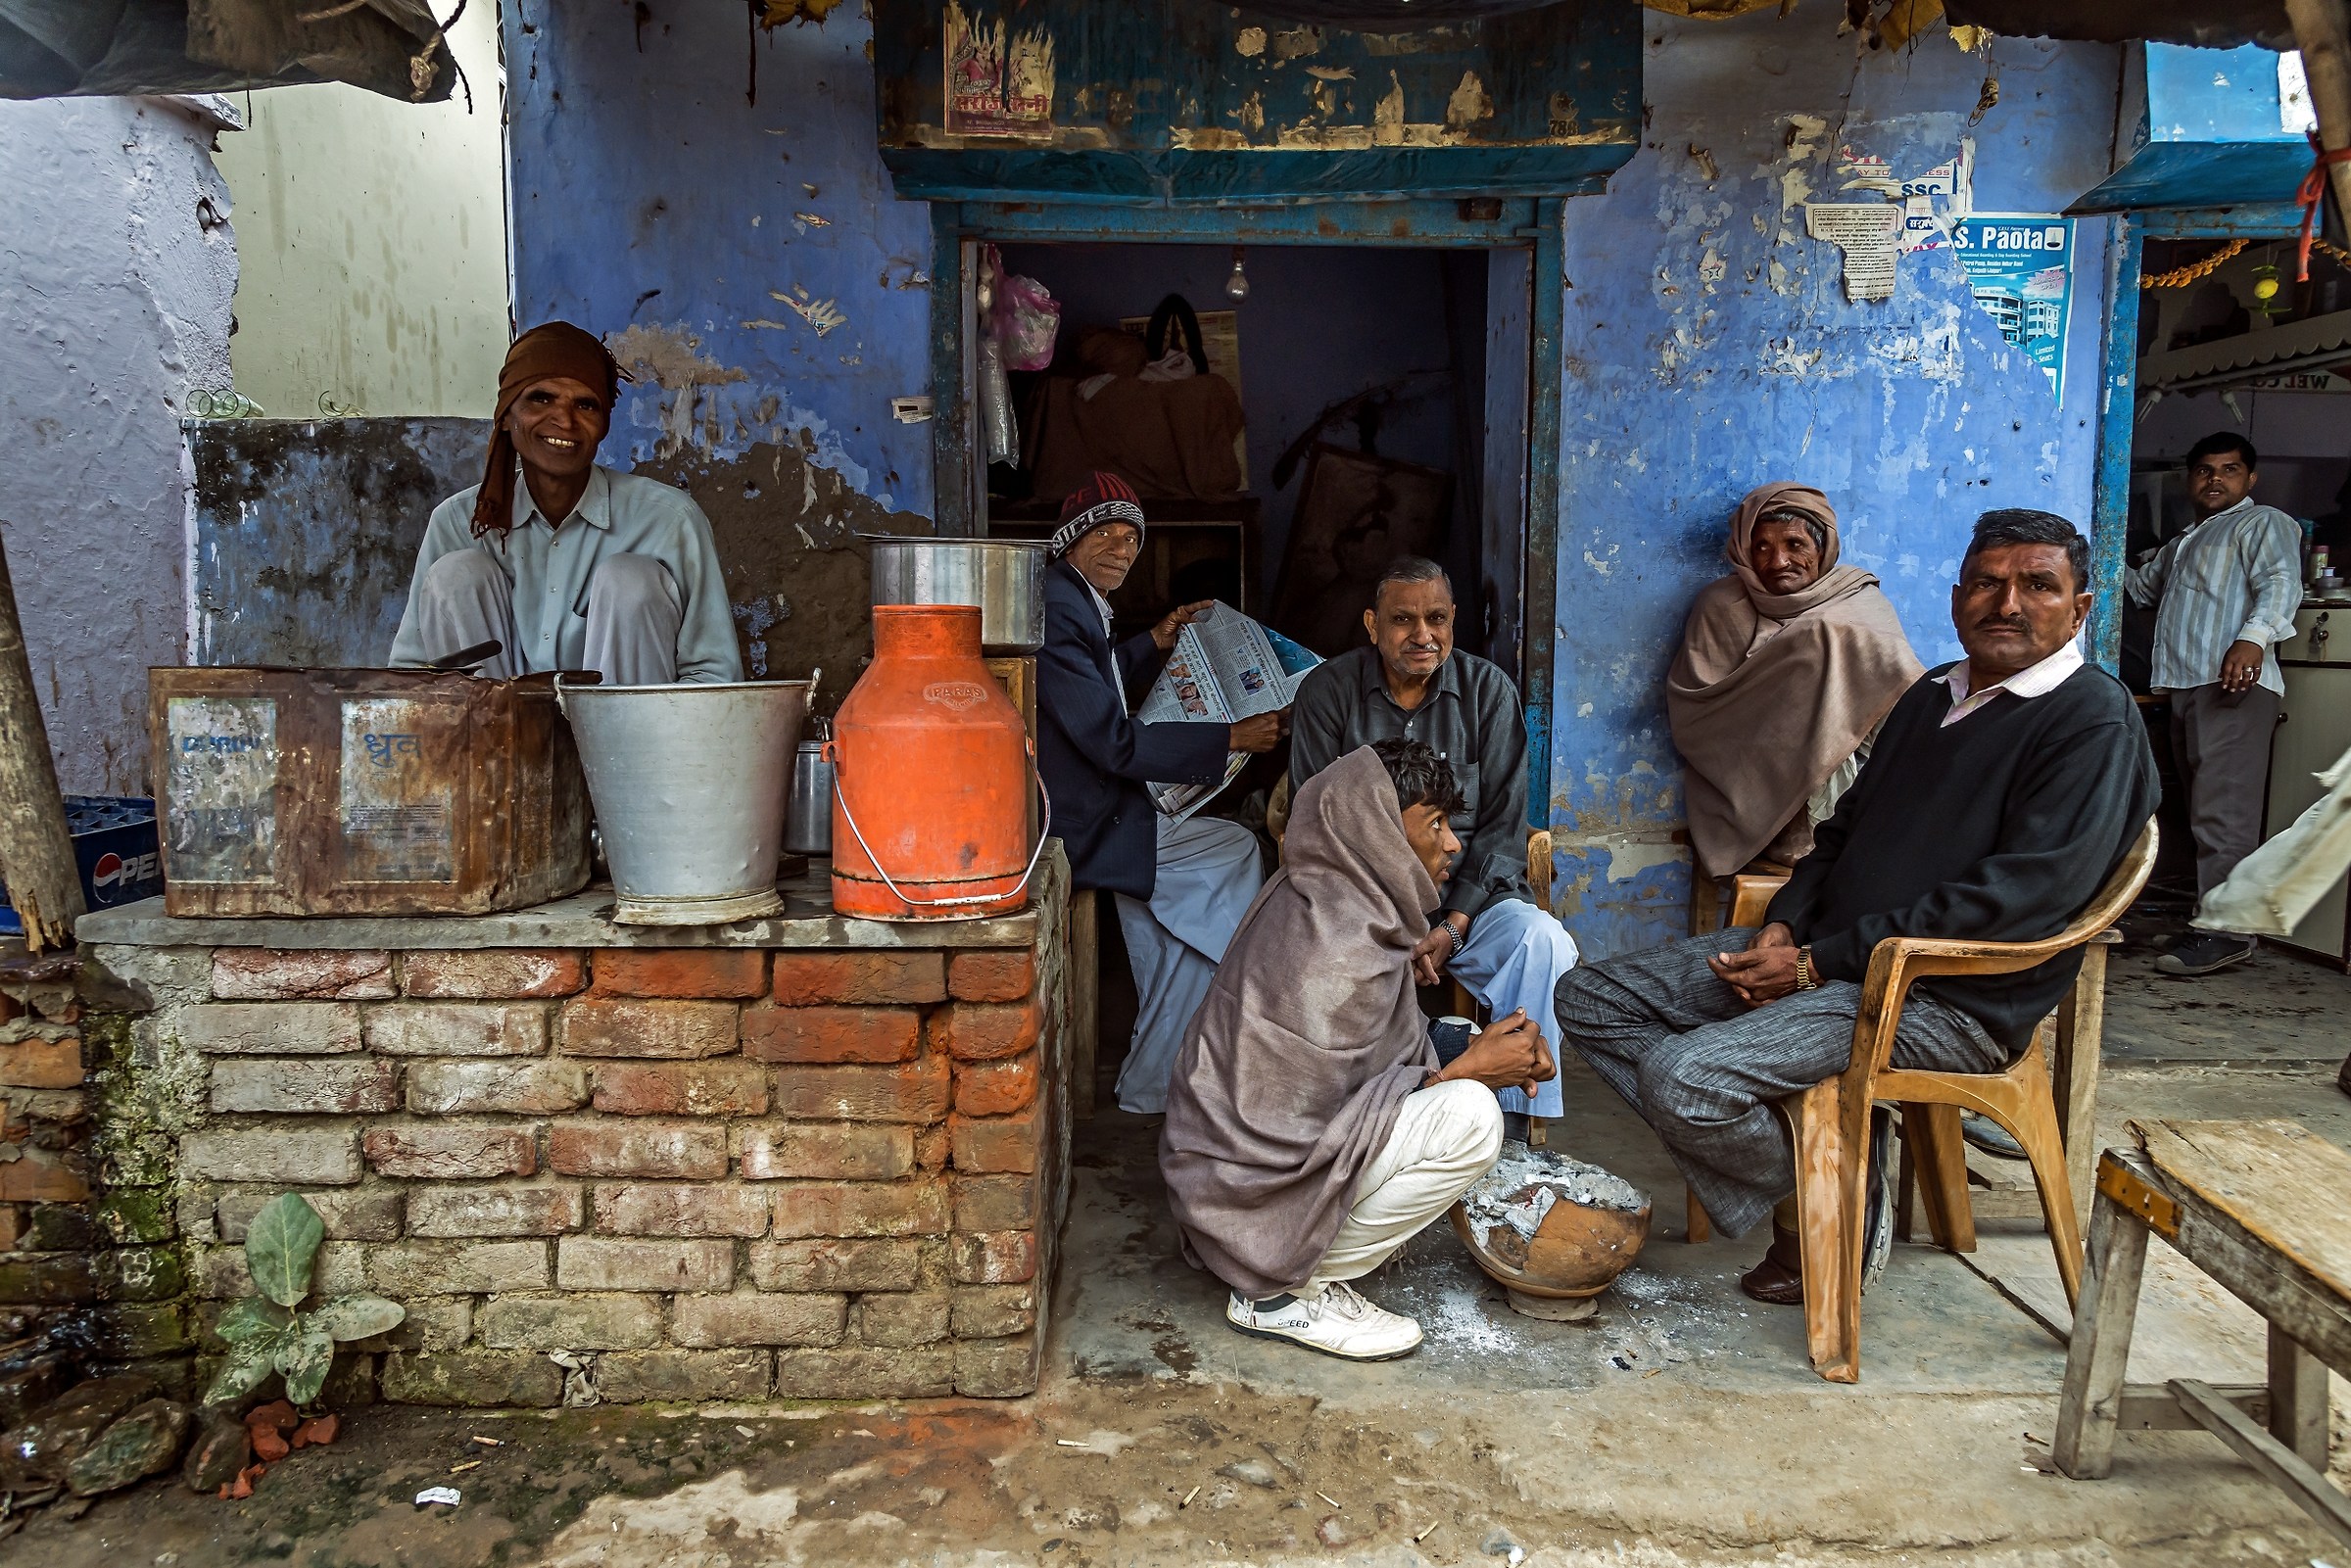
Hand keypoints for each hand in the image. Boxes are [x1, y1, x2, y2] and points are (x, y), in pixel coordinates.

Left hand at [1151, 600, 1214, 651]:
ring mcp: (1189, 627)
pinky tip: (1208, 632)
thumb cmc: (1163, 628)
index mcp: (1182, 612)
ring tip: (1215, 621)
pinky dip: (1202, 632)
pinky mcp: (1189, 635)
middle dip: (1207, 612)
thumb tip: (1196, 618)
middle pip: (1199, 614)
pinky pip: (1196, 633)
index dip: (1202, 604)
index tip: (1211, 603)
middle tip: (1217, 611)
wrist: (1159, 640)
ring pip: (1199, 624)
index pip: (1194, 607)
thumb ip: (1184, 617)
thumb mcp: (1173, 618)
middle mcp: (1187, 618)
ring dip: (1206, 623)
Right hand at [1228, 710, 1285, 753]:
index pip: (1286, 714)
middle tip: (1275, 725)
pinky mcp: (1271, 746)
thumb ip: (1271, 716)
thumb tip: (1278, 716)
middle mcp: (1276, 728)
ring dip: (1277, 733)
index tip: (1288, 713)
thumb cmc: (1244, 726)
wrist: (1237, 737)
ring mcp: (1274, 738)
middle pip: (1286, 725)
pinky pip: (1275, 743)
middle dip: (1283, 725)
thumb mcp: (1259, 716)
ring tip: (1266, 733)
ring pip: (1281, 735)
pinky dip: (1272, 741)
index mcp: (1273, 717)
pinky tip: (1264, 738)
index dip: (1287, 714)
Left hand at [1410, 914, 1467, 984]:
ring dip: (1416, 974)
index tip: (1405, 966)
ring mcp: (1433, 967)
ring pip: (1423, 978)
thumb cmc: (1440, 937)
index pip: (1419, 976)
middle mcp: (1433, 969)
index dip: (1410, 973)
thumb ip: (1420, 950)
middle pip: (1421, 981)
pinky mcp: (1433, 964)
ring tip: (1410, 964)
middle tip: (1406, 967)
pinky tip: (1414, 962)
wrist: (1451, 934)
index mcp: (1432, 964)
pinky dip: (1419, 970)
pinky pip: (1424, 972)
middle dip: (1413, 977)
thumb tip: (1410, 957)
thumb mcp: (1429, 941)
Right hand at [1435, 1010, 1554, 1096]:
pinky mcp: (1521, 1079)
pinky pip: (1528, 1068)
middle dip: (1525, 1036)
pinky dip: (1522, 1064)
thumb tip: (1522, 1013)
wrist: (1470, 1074)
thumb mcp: (1494, 1029)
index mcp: (1524, 1043)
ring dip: (1525, 1050)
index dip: (1524, 1023)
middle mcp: (1529, 1058)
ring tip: (1510, 1049)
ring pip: (1533, 1055)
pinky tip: (1510, 1061)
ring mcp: (1526, 1070)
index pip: (1535, 1027)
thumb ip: (1512, 1019)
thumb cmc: (1479, 1053)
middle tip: (1510, 1036)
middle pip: (1535, 1041)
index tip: (1516, 1026)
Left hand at [1709, 922, 1800, 1006]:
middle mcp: (1754, 992)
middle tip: (1720, 964)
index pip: (1725, 975)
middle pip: (1733, 984)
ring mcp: (1764, 998)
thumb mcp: (1760, 953)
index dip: (1715, 966)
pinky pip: (1755, 1002)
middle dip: (1725, 974)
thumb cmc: (1785, 958)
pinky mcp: (1772, 1000)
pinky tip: (1747, 990)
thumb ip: (1739, 958)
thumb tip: (1720, 958)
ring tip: (1733, 975)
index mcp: (1749, 979)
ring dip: (1736, 985)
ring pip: (1743, 993)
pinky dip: (1748, 996)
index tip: (1709, 959)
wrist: (1807, 969)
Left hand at [2219, 638, 2263, 694]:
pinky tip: (2252, 683)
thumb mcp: (2228, 655)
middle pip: (2236, 675)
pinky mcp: (2258, 661)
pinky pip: (2257, 672)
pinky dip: (2255, 679)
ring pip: (2247, 675)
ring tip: (2242, 688)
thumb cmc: (2238, 648)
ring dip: (2244, 683)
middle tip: (2232, 690)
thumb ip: (2224, 665)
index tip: (2224, 687)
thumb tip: (2220, 676)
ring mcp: (2250, 661)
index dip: (2225, 680)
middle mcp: (2240, 660)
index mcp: (2231, 659)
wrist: (2251, 639)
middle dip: (2234, 684)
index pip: (2227, 672)